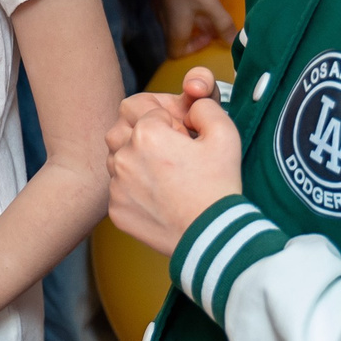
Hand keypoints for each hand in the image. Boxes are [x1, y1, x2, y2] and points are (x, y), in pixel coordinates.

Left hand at [107, 92, 241, 254]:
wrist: (212, 237)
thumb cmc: (219, 187)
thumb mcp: (225, 135)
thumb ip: (205, 106)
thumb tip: (191, 103)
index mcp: (147, 133)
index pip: (141, 104)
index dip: (163, 114)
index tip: (179, 132)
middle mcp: (124, 156)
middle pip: (122, 128)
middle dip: (142, 132)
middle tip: (170, 149)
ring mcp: (117, 185)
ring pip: (116, 158)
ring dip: (135, 159)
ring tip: (165, 173)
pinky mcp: (116, 209)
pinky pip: (118, 187)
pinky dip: (134, 188)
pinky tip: (159, 196)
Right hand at [154, 0, 234, 59]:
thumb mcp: (209, 4)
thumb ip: (223, 24)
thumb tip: (234, 43)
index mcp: (175, 30)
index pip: (176, 53)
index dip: (193, 51)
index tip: (208, 38)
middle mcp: (164, 23)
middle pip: (178, 38)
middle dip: (197, 34)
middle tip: (213, 25)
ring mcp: (160, 8)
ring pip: (176, 23)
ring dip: (191, 21)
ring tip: (207, 10)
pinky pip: (172, 10)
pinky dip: (184, 9)